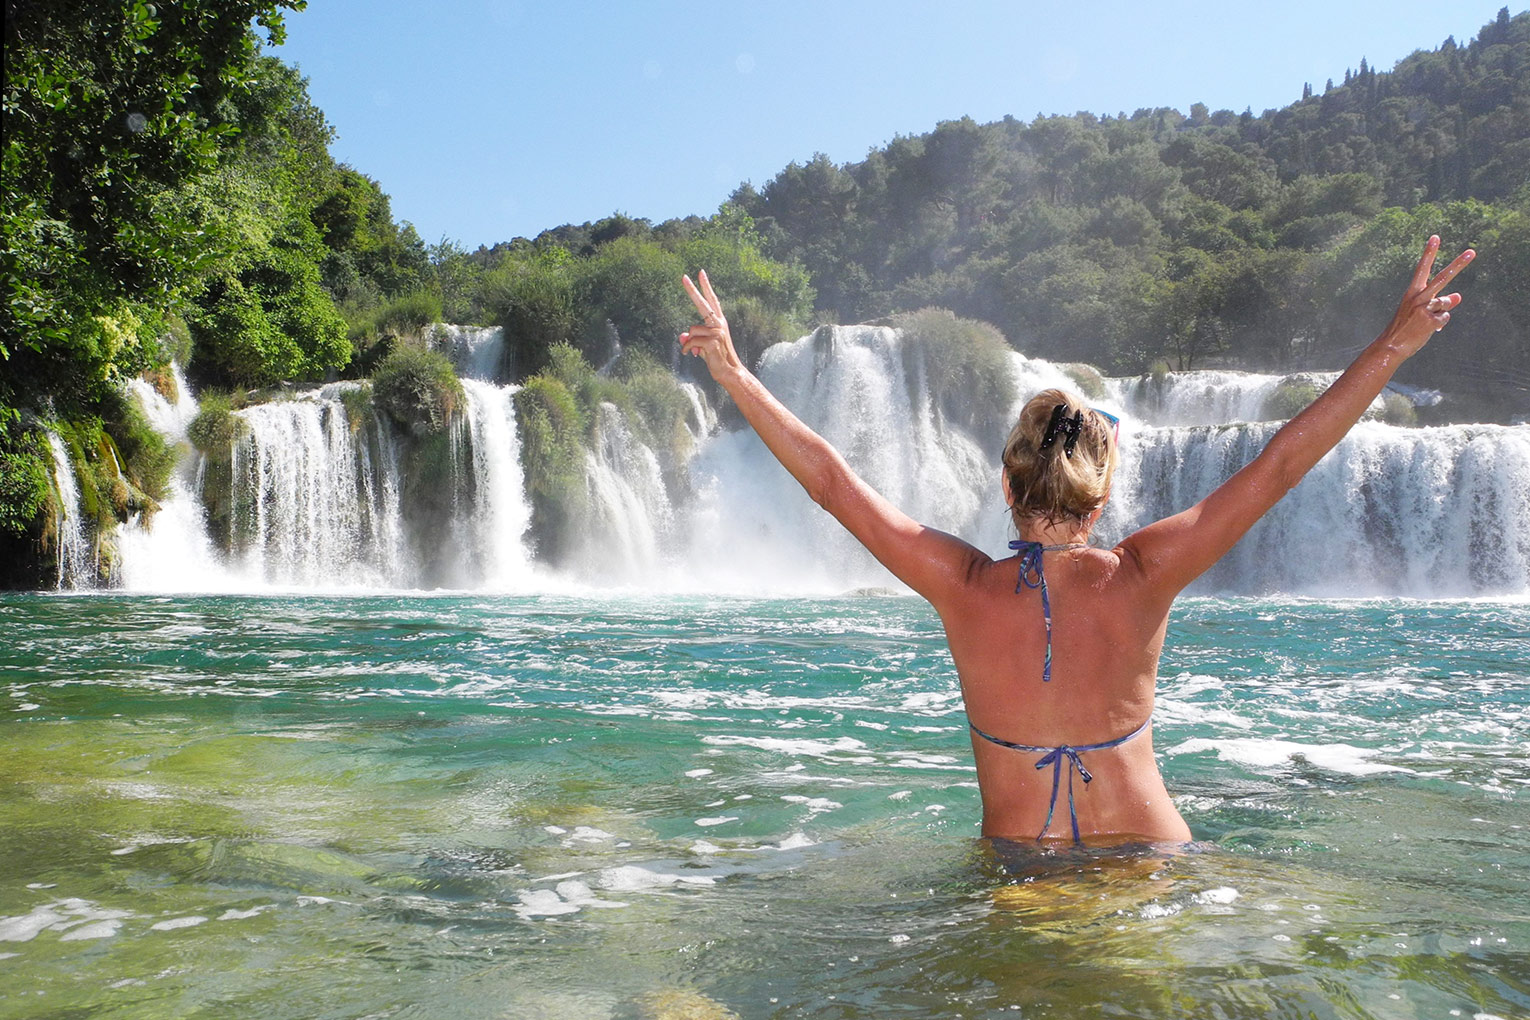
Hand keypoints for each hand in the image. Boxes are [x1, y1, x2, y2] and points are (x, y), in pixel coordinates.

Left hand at [680, 270, 743, 380]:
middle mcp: (719, 324)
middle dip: (692, 290)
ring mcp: (717, 331)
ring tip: (695, 353)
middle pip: (703, 303)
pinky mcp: (713, 340)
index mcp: (718, 322)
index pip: (712, 300)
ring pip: (692, 330)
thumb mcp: (702, 347)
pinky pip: (691, 341)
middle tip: (683, 277)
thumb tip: (681, 336)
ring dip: (689, 343)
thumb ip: (692, 339)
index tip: (700, 273)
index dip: (705, 286)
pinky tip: (692, 355)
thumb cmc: (717, 360)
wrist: (730, 373)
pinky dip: (687, 349)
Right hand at [1380, 235, 1474, 355]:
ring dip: (1440, 312)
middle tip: (1472, 252)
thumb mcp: (1419, 311)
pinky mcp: (1430, 320)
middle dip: (1458, 264)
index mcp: (1412, 292)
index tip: (1435, 237)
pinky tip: (1427, 330)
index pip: (1422, 268)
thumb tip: (1459, 296)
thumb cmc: (1404, 327)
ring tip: (1425, 322)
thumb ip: (1440, 302)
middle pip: (1443, 277)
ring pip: (1446, 303)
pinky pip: (1444, 318)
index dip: (1429, 253)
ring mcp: (1424, 308)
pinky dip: (1438, 324)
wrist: (1391, 346)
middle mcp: (1418, 297)